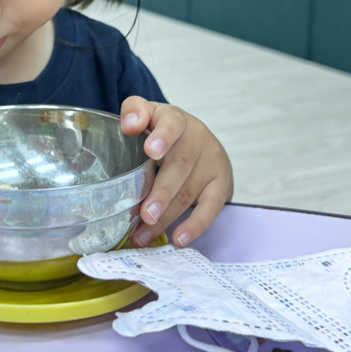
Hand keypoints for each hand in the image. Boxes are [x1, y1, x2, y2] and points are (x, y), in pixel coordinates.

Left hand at [120, 97, 232, 247]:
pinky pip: (212, 207)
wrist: (195, 140)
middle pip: (181, 164)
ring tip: (143, 235)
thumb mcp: (147, 116)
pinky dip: (196, 224)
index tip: (150, 150)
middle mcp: (197, 137)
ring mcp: (212, 161)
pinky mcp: (221, 183)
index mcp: (175, 119)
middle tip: (145, 214)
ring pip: (190, 191)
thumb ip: (134, 112)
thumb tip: (128, 124)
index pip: (171, 122)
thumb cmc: (162, 131)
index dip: (162, 136)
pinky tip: (179, 238)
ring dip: (167, 216)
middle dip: (162, 192)